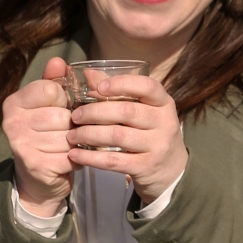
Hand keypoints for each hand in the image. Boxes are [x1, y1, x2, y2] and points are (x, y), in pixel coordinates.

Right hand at [1, 57, 74, 217]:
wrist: (39, 179)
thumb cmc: (48, 135)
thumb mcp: (50, 105)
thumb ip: (55, 82)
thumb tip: (58, 61)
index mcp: (14, 103)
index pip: (52, 90)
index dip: (65, 100)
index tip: (61, 109)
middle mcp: (12, 123)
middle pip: (63, 115)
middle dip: (74, 125)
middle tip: (69, 132)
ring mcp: (21, 145)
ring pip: (68, 136)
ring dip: (77, 143)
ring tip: (69, 146)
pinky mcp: (35, 165)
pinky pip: (71, 155)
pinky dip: (77, 159)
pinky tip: (69, 160)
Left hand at [65, 69, 187, 201]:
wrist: (171, 169)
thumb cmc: (150, 132)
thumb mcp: (143, 110)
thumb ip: (118, 92)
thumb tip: (88, 73)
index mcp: (164, 103)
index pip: (148, 87)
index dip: (122, 84)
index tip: (99, 87)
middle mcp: (165, 122)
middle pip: (127, 111)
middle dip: (95, 112)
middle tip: (75, 116)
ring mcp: (157, 146)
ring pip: (118, 136)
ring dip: (89, 134)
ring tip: (72, 135)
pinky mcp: (146, 167)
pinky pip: (114, 161)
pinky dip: (91, 157)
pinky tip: (75, 154)